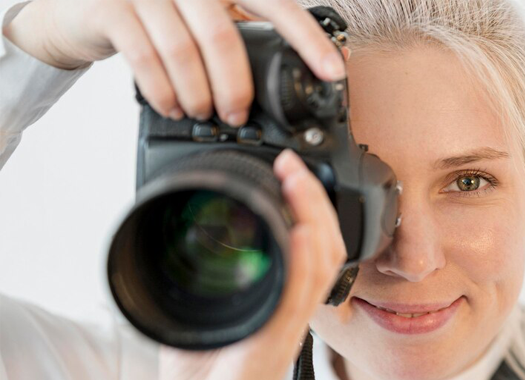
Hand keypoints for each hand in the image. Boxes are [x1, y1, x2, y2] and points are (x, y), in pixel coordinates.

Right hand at [2, 0, 346, 125]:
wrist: (83, 6)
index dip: (306, 38)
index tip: (332, 71)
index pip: (274, 4)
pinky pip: (146, 58)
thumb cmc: (157, 13)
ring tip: (201, 112)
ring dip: (197, 95)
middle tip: (237, 114)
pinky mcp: (113, 8)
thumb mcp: (207, 14)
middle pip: (223, 38)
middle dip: (235, 87)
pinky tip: (171, 107)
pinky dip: (163, 92)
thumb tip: (319, 60)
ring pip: (184, 52)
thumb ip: (249, 32)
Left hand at [158, 148, 347, 379]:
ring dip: (313, 220)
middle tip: (295, 167)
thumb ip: (202, 287)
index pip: (311, 247)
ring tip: (300, 185)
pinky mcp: (268, 350)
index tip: (288, 169)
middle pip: (326, 248)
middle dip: (315, 200)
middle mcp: (289, 315)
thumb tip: (180, 248)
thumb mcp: (199, 322)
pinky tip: (300, 240)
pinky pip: (295, 303)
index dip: (309, 205)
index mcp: (277, 305)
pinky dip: (301, 267)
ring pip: (319, 267)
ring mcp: (283, 331)